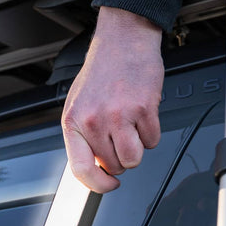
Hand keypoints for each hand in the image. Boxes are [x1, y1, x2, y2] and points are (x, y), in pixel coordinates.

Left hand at [61, 7, 163, 192]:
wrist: (123, 41)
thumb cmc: (101, 72)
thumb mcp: (78, 106)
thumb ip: (83, 137)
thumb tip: (95, 167)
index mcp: (73, 122)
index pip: (80, 169)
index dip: (97, 185)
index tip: (108, 184)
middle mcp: (93, 121)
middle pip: (114, 166)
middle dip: (120, 157)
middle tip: (121, 136)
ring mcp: (118, 115)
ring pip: (134, 159)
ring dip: (137, 149)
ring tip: (131, 129)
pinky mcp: (143, 109)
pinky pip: (153, 140)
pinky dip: (151, 132)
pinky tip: (142, 114)